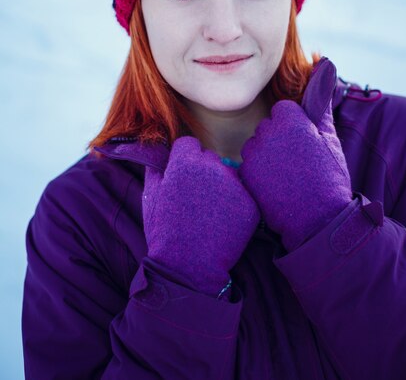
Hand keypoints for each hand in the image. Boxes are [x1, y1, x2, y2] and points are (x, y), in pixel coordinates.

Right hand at [142, 136, 260, 296]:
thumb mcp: (150, 195)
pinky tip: (222, 222)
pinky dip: (235, 205)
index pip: (189, 144)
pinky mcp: (250, 203)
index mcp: (185, 161)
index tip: (182, 178)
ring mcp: (234, 184)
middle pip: (210, 157)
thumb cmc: (165, 231)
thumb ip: (155, 167)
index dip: (183, 160)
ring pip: (228, 174)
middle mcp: (212, 167)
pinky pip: (242, 195)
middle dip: (203, 172)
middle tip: (195, 199)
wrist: (188, 266)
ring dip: (220, 186)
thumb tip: (157, 151)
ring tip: (208, 212)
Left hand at [239, 57, 352, 251]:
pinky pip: (247, 164)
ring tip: (287, 176)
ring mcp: (255, 152)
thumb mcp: (327, 134)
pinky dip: (257, 173)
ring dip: (267, 158)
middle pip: (267, 127)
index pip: (282, 112)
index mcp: (291, 118)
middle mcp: (268, 131)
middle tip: (297, 164)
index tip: (304, 149)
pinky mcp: (244, 172)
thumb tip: (324, 61)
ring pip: (256, 145)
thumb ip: (319, 97)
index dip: (295, 131)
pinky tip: (274, 185)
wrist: (319, 220)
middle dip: (279, 142)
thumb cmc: (328, 176)